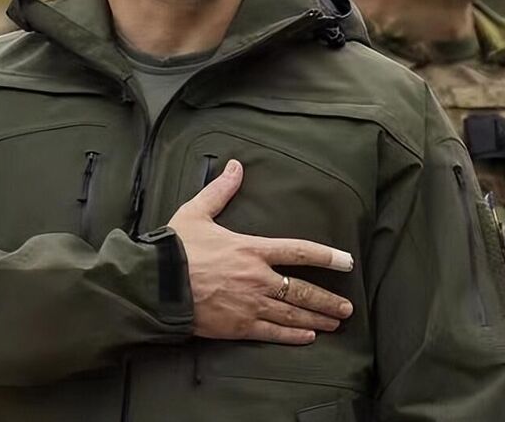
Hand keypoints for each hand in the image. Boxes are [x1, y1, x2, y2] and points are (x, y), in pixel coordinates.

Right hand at [168, 159, 353, 344]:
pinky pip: (273, 333)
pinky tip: (308, 337)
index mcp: (251, 249)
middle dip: (328, 299)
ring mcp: (250, 305)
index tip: (347, 261)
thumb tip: (235, 166)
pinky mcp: (238, 326)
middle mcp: (258, 278)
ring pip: (293, 314)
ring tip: (335, 322)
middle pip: (303, 290)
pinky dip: (293, 335)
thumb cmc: (176, 248)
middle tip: (347, 307)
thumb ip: (220, 191)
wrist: (157, 284)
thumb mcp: (197, 212)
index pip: (298, 251)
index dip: (326, 256)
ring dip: (317, 318)